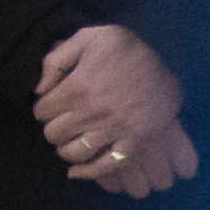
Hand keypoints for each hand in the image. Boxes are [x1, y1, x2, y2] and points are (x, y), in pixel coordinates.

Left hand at [33, 24, 194, 198]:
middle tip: (61, 122)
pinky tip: (76, 171)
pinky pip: (104, 166)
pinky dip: (87, 173)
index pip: (43, 111)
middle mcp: (93, 112)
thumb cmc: (125, 48)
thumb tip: (39, 88)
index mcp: (78, 87)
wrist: (170, 56)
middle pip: (54, 134)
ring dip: (66, 148)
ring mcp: (115, 129)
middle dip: (53, 128)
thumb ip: (57, 59)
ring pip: (74, 152)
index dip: (43, 108)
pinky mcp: (135, 142)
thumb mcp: (89, 37)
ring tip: (69, 140)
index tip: (50, 106)